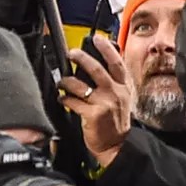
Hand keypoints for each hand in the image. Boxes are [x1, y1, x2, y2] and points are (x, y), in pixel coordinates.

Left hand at [62, 34, 132, 168]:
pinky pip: (73, 102)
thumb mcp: (121, 100)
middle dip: (82, 58)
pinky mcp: (93, 115)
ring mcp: (105, 104)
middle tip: (72, 53)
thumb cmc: (115, 123)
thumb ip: (112, 84)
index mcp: (123, 88)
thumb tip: (93, 67)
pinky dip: (64, 98)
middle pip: (97, 69)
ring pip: (81, 85)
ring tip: (62, 81)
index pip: (117, 63)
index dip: (107, 49)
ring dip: (67, 81)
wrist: (117, 146)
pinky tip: (62, 98)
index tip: (97, 39)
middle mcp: (115, 94)